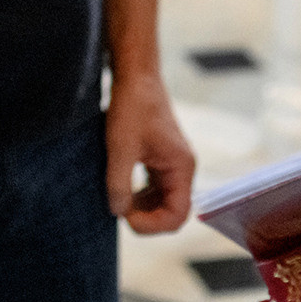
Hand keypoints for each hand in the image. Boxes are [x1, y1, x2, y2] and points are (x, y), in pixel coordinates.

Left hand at [104, 70, 195, 233]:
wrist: (135, 76)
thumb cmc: (132, 107)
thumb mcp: (121, 148)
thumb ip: (119, 184)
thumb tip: (118, 212)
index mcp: (182, 168)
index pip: (178, 215)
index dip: (152, 225)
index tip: (126, 217)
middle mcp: (182, 169)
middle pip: (171, 211)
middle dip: (146, 218)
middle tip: (118, 209)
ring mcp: (172, 164)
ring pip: (162, 201)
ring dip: (142, 208)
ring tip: (118, 200)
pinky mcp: (160, 158)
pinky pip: (155, 188)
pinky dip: (140, 195)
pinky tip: (121, 189)